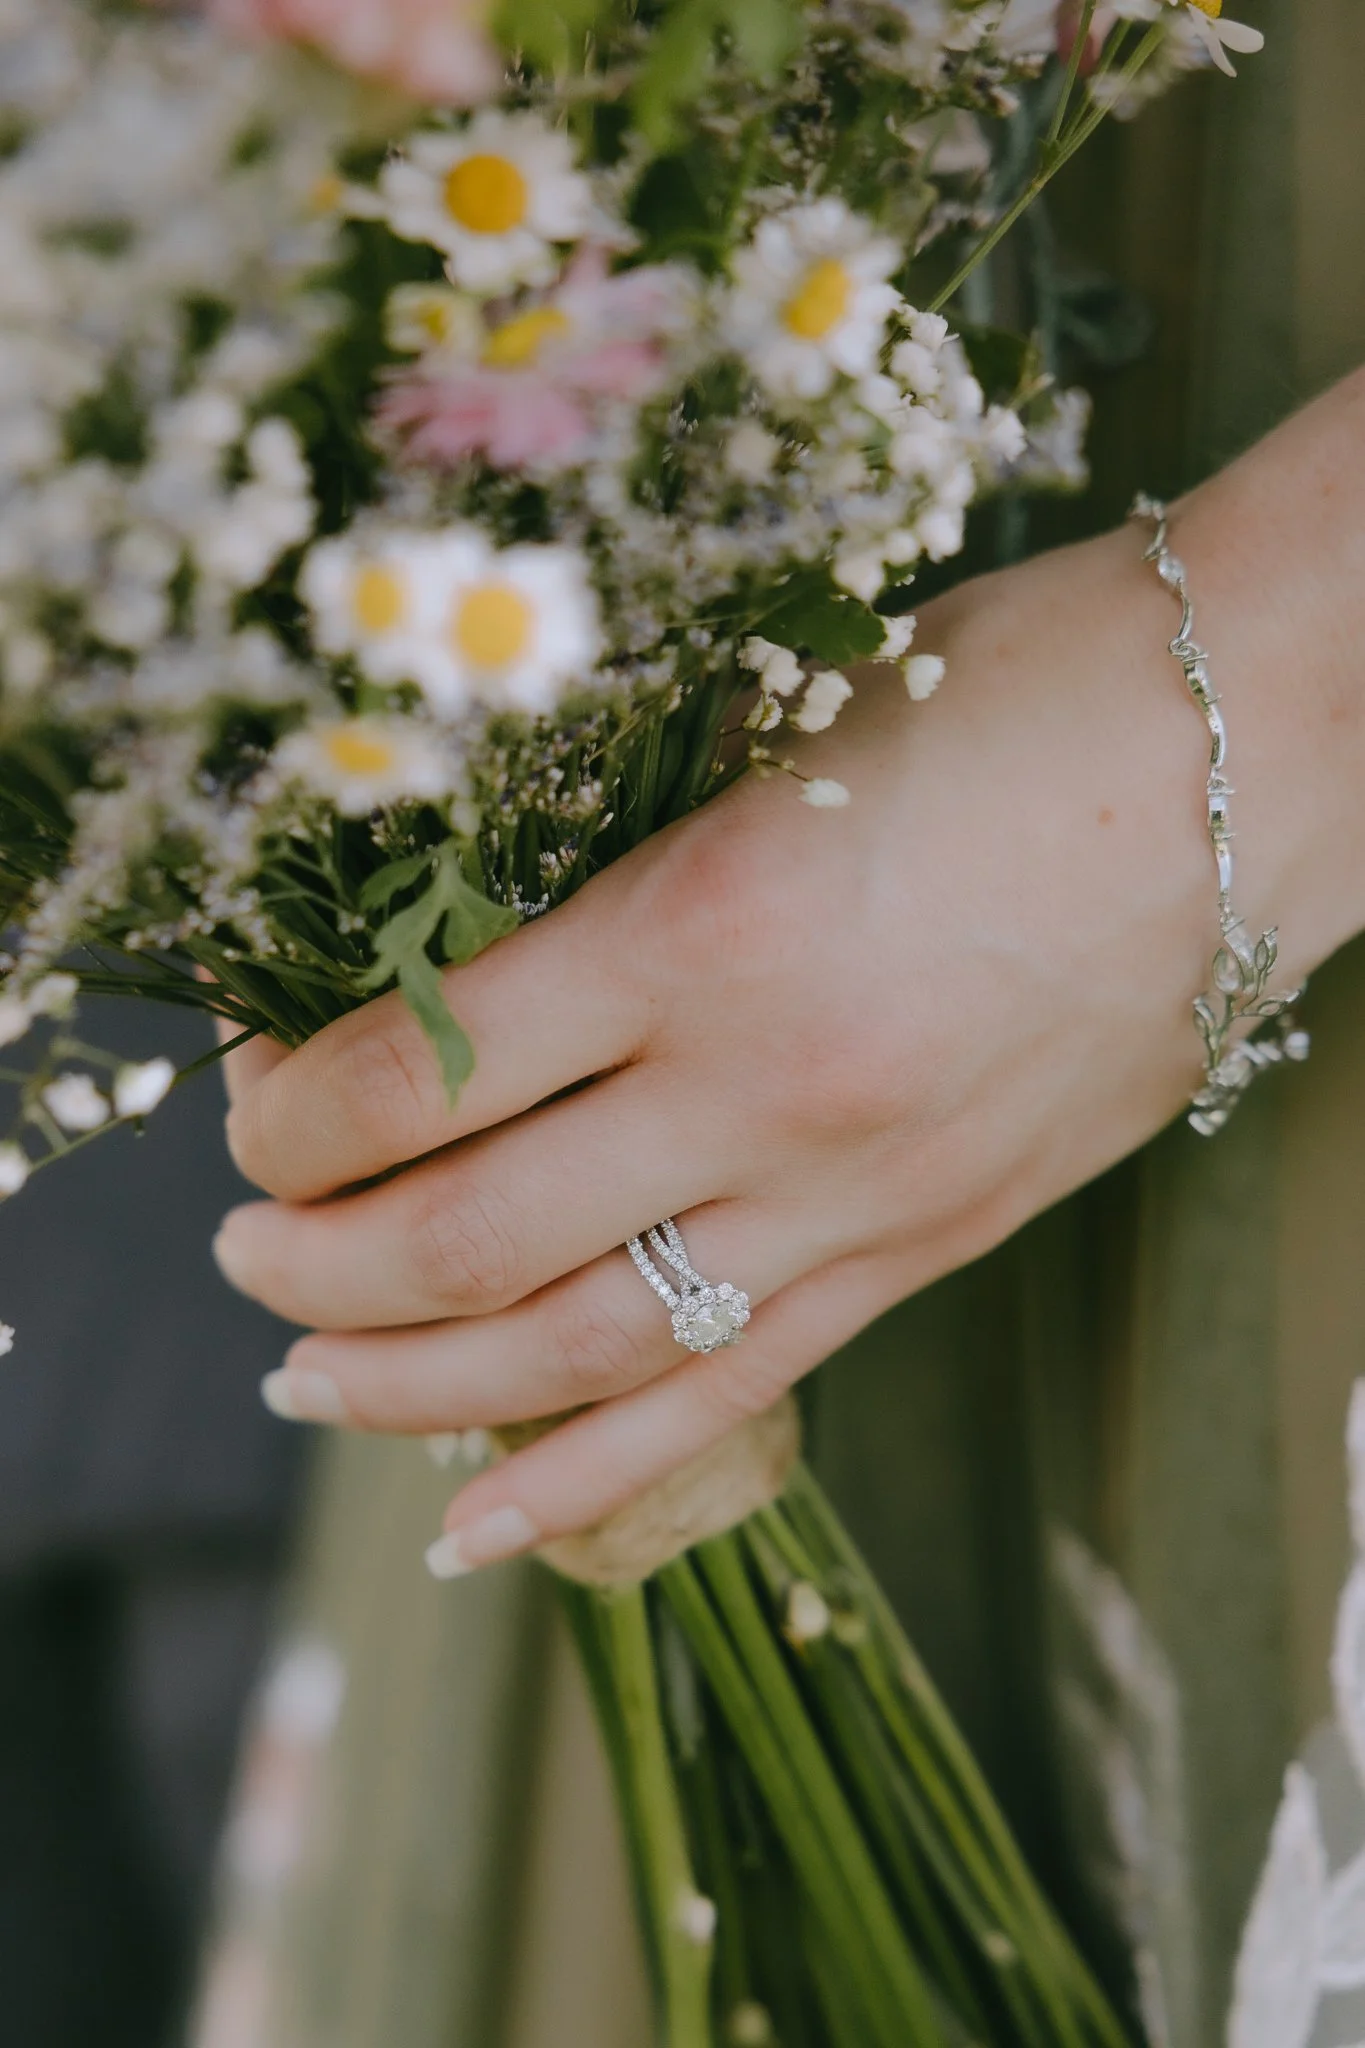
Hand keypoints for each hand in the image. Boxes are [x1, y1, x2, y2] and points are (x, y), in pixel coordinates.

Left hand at [212, 375, 1364, 1573]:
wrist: (1259, 754)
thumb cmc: (1019, 695)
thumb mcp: (775, 740)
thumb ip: (621, 871)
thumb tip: (455, 972)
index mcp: (707, 922)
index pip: (421, 1071)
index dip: (288, 1113)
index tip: (250, 1105)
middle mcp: (771, 1090)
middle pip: (469, 1242)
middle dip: (313, 1261)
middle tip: (244, 1251)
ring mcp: (861, 1196)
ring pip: (584, 1355)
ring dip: (410, 1389)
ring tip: (309, 1380)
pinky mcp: (931, 1249)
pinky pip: (735, 1398)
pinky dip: (586, 1479)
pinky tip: (473, 1526)